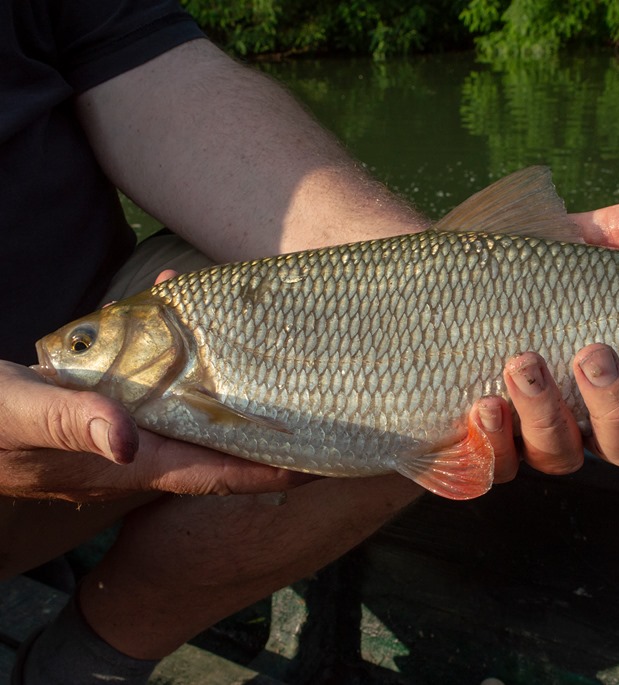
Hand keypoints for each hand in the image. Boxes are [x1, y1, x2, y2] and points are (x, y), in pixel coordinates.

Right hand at [0, 360, 312, 500]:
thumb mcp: (18, 414)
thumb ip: (71, 423)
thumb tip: (129, 443)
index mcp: (123, 462)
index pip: (210, 474)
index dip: (263, 473)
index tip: (314, 464)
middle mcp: (131, 453)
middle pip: (212, 443)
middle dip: (258, 427)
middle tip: (309, 403)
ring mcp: (118, 432)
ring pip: (185, 406)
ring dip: (219, 377)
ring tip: (256, 343)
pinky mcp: (102, 408)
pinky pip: (149, 380)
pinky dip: (168, 347)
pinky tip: (167, 299)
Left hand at [471, 185, 618, 482]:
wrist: (412, 294)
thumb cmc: (506, 271)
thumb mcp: (574, 245)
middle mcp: (585, 413)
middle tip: (597, 354)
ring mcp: (530, 437)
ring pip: (560, 455)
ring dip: (548, 414)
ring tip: (522, 361)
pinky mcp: (473, 452)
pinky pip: (489, 470)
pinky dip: (491, 443)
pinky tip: (481, 404)